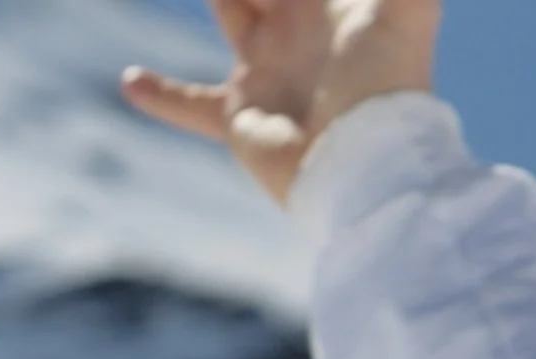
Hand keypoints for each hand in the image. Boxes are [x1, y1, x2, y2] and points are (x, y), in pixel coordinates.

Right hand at [122, 0, 442, 204]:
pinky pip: (191, 104)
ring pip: (229, 12)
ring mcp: (268, 71)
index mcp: (330, 4)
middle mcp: (297, 31)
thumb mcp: (405, 10)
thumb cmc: (387, 86)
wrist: (367, 166)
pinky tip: (129, 82)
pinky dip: (160, 94)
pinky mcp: (241, 117)